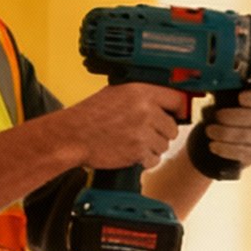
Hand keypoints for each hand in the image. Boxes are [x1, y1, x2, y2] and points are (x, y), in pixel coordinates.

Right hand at [61, 83, 184, 169]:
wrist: (74, 136)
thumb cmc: (90, 115)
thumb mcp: (117, 92)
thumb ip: (142, 96)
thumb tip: (165, 102)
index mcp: (141, 91)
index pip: (177, 99)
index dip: (177, 110)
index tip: (175, 115)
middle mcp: (145, 110)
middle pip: (173, 127)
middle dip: (162, 133)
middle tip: (145, 133)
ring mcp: (143, 132)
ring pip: (164, 145)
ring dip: (153, 147)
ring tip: (134, 142)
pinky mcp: (138, 151)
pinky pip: (154, 159)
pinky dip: (145, 160)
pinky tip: (131, 152)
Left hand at [199, 87, 250, 170]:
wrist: (218, 134)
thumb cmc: (224, 110)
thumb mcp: (224, 96)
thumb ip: (224, 89)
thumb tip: (213, 83)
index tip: (241, 97)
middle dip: (237, 117)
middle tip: (218, 115)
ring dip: (227, 133)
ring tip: (210, 131)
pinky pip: (244, 153)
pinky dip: (226, 149)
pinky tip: (213, 145)